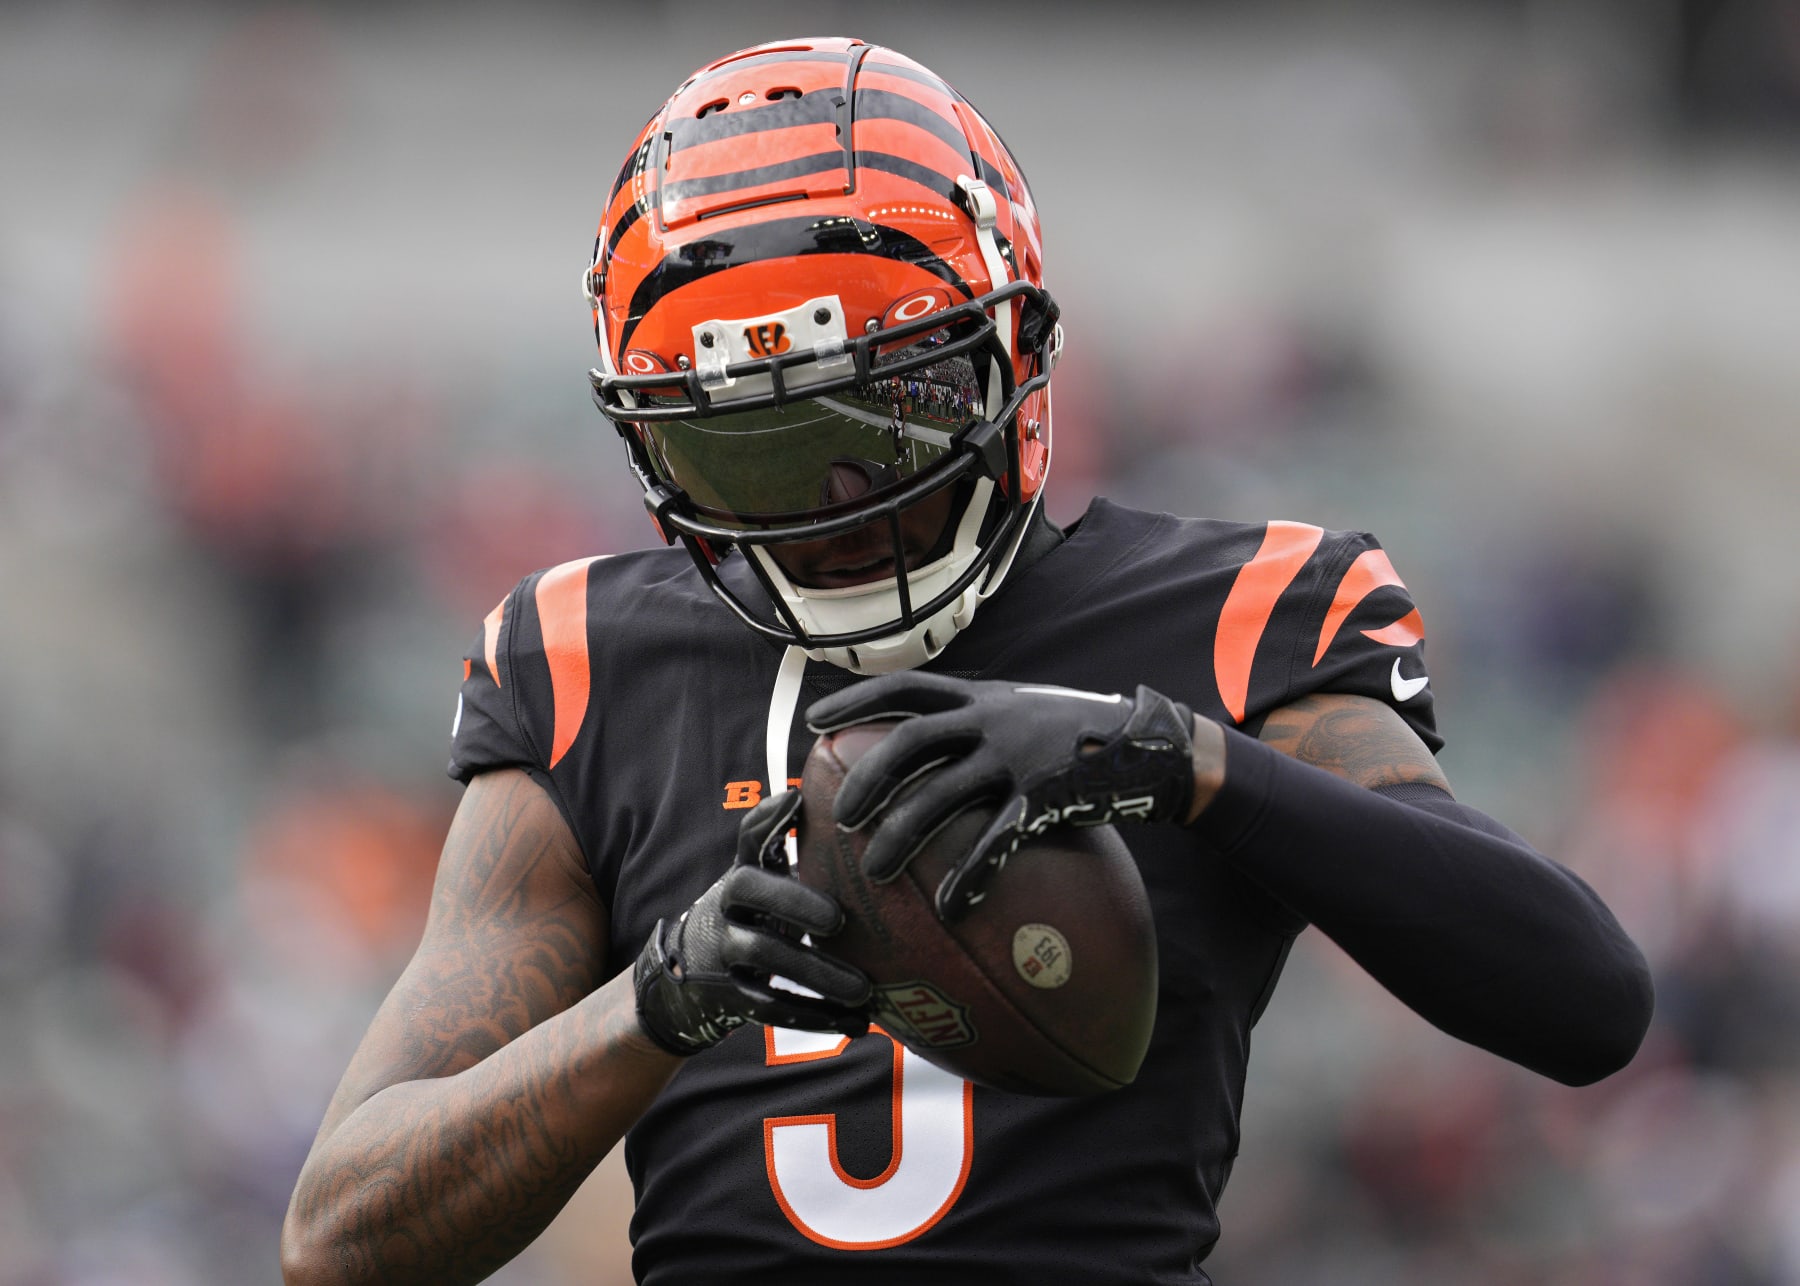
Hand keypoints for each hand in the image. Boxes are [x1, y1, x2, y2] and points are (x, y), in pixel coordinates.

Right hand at [633, 790, 871, 1054]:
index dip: (768, 819)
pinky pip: (771, 1009)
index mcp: (741, 874)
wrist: (686, 975)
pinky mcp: (729, 997)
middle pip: (751, 895)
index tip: (797, 803)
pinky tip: (857, 1024)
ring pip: (766, 961)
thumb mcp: (761, 879)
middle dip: (794, 903)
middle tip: (839, 919)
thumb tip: (848, 805)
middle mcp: (725, 907)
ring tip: (864, 990)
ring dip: (818, 976)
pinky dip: (816, 1017)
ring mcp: (721, 953)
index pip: (748, 839)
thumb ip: (791, 849)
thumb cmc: (751, 915)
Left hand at [806, 673, 1195, 918]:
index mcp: (981, 696)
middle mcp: (991, 719)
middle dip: (867, 780)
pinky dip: (968, 877)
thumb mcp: (1024, 710)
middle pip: (909, 742)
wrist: (1149, 746)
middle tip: (838, 817)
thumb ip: (980, 719)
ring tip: (875, 871)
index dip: (857, 701)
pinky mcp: (1043, 796)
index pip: (906, 687)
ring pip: (940, 796)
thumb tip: (930, 739)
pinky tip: (949, 909)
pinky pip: (994, 841)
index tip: (816, 722)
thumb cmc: (1078, 735)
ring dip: (901, 835)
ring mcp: (1015, 757)